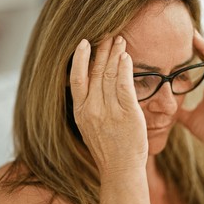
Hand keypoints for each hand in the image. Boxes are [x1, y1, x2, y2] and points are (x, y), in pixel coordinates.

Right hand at [70, 36, 148, 174]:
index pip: (77, 79)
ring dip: (115, 54)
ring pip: (109, 74)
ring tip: (119, 40)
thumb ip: (89, 107)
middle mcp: (92, 109)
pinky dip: (124, 68)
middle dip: (101, 50)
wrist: (120, 170)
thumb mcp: (89, 128)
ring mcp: (109, 111)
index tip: (84, 43)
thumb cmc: (107, 150)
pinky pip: (124, 85)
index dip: (80, 58)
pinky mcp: (127, 113)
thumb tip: (92, 86)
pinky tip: (126, 57)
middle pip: (95, 72)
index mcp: (80, 112)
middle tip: (107, 34)